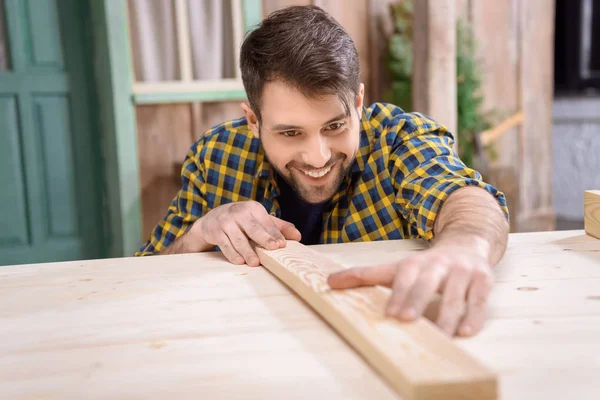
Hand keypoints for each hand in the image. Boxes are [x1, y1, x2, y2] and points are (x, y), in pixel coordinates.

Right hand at [189, 201, 300, 265]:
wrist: (212, 219)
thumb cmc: (241, 221)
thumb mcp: (258, 219)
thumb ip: (278, 227)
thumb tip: (298, 236)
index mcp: (253, 208)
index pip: (267, 222)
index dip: (275, 234)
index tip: (282, 245)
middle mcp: (239, 212)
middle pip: (253, 228)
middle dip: (264, 239)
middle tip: (274, 248)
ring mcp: (226, 221)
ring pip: (238, 239)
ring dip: (247, 251)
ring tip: (255, 263)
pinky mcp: (215, 232)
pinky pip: (225, 244)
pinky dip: (232, 254)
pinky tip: (239, 261)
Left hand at [326, 241, 493, 336]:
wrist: (466, 244)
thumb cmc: (426, 265)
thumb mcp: (397, 267)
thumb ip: (365, 275)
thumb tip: (329, 282)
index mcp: (416, 262)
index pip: (405, 276)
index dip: (399, 294)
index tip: (391, 314)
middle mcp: (440, 265)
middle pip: (429, 283)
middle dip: (418, 300)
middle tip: (407, 320)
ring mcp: (463, 272)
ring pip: (456, 295)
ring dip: (448, 315)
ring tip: (440, 335)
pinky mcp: (483, 281)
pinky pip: (480, 300)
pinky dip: (474, 316)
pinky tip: (466, 332)